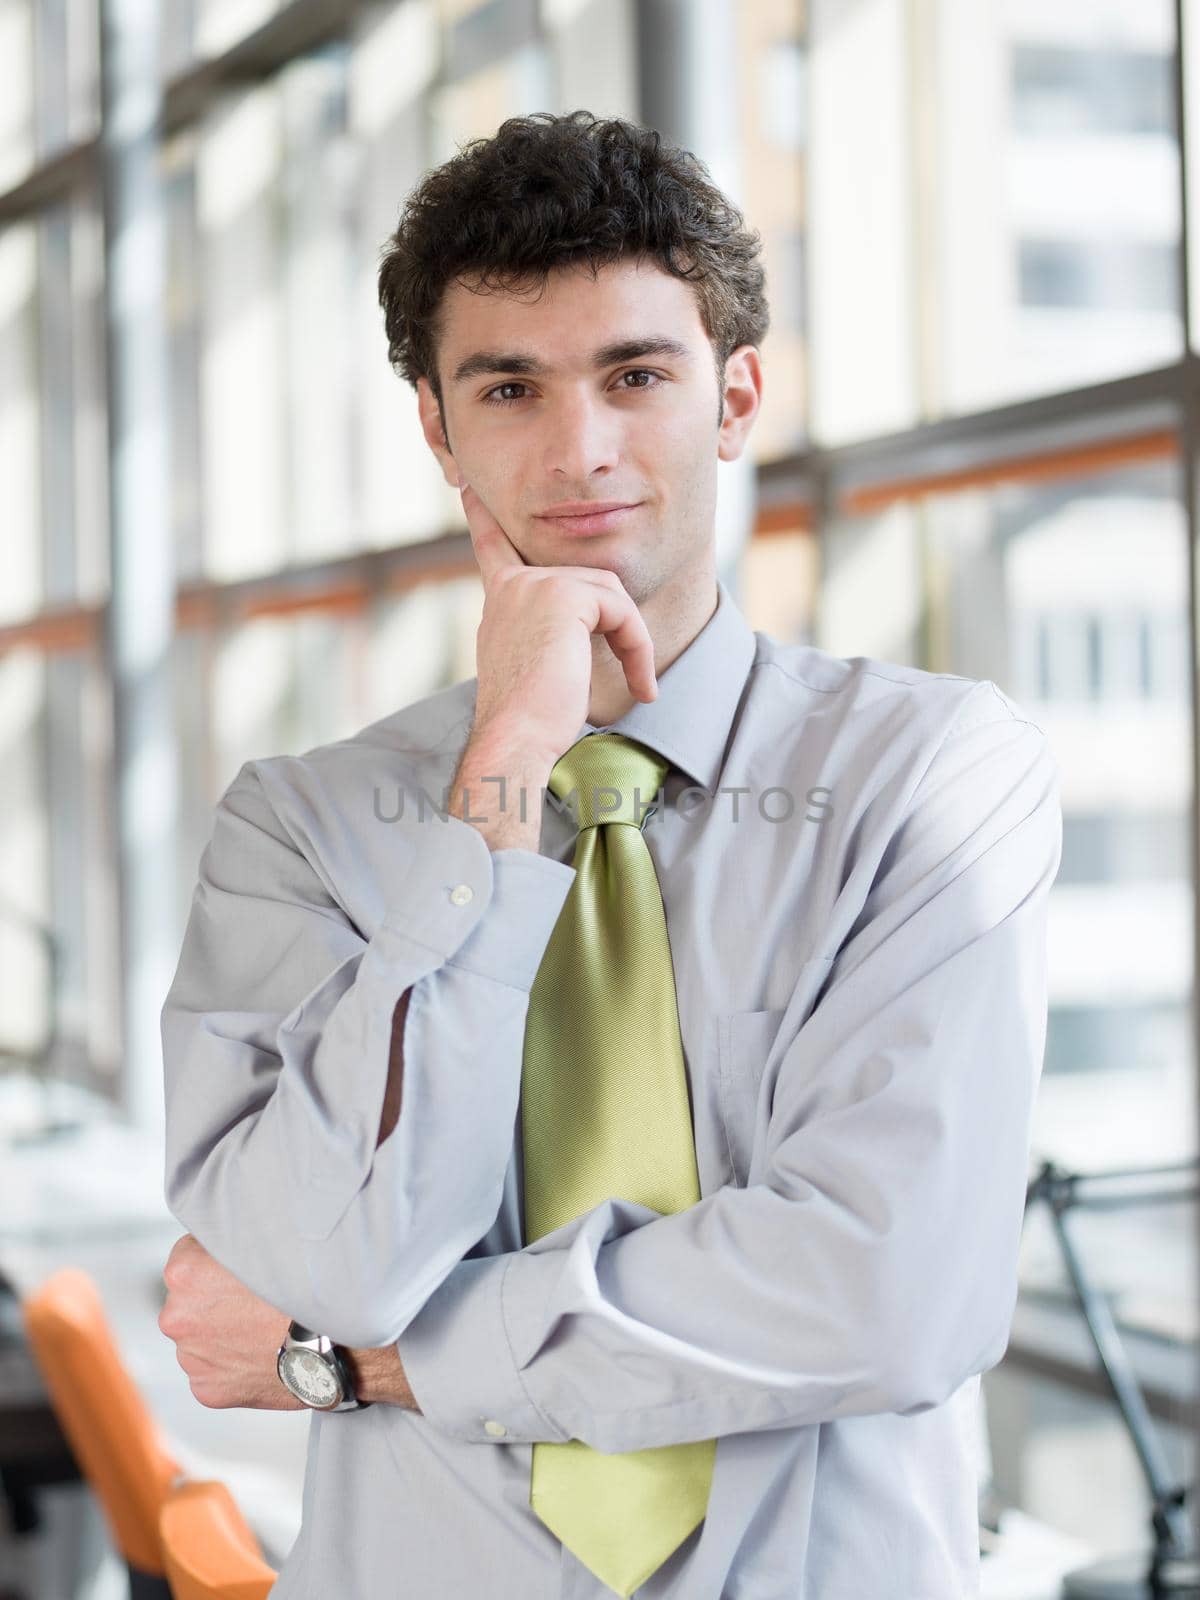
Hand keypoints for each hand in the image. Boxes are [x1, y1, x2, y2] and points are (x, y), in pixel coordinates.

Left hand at [158, 1234, 302, 1409]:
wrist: (334, 1345)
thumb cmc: (305, 1287)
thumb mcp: (266, 1237)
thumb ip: (233, 1234)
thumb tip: (226, 1230)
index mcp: (184, 1273)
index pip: (188, 1255)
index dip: (218, 1259)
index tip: (243, 1267)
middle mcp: (176, 1317)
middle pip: (191, 1300)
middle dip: (215, 1298)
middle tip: (257, 1299)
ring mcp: (191, 1358)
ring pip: (203, 1336)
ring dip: (224, 1332)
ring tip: (265, 1329)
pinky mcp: (206, 1389)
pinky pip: (215, 1370)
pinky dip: (234, 1364)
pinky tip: (263, 1354)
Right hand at [457, 474, 656, 762]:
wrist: (515, 738)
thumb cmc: (529, 722)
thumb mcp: (533, 666)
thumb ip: (546, 634)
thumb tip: (582, 629)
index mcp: (500, 603)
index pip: (494, 549)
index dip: (484, 518)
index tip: (468, 486)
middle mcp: (512, 587)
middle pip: (589, 582)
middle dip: (621, 627)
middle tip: (640, 680)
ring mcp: (534, 586)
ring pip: (609, 595)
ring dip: (632, 642)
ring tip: (638, 686)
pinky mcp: (563, 596)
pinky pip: (620, 609)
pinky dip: (638, 647)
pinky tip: (639, 684)